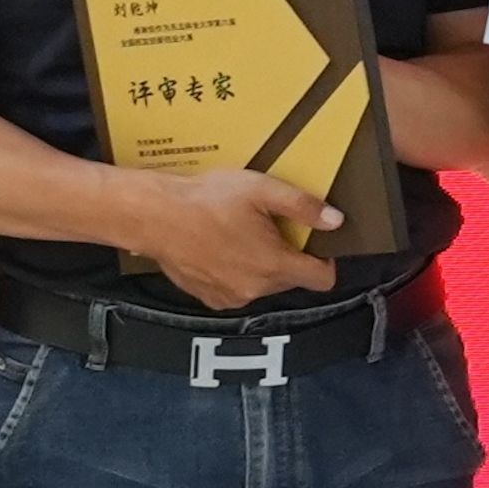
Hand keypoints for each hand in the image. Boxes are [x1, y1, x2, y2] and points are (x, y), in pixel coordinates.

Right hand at [136, 168, 342, 308]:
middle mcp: (255, 289)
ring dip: (259, 264)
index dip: (326, 261)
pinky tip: (219, 248)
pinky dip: (235, 272)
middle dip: (287, 256)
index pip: (322, 280)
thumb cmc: (205, 200)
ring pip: (262, 283)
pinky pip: (235, 288)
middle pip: (291, 278)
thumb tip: (335, 220)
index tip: (317, 245)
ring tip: (239, 234)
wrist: (153, 216)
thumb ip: (304, 207)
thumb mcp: (261, 190)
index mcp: (275, 265)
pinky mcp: (209, 297)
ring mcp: (230, 296)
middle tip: (268, 227)